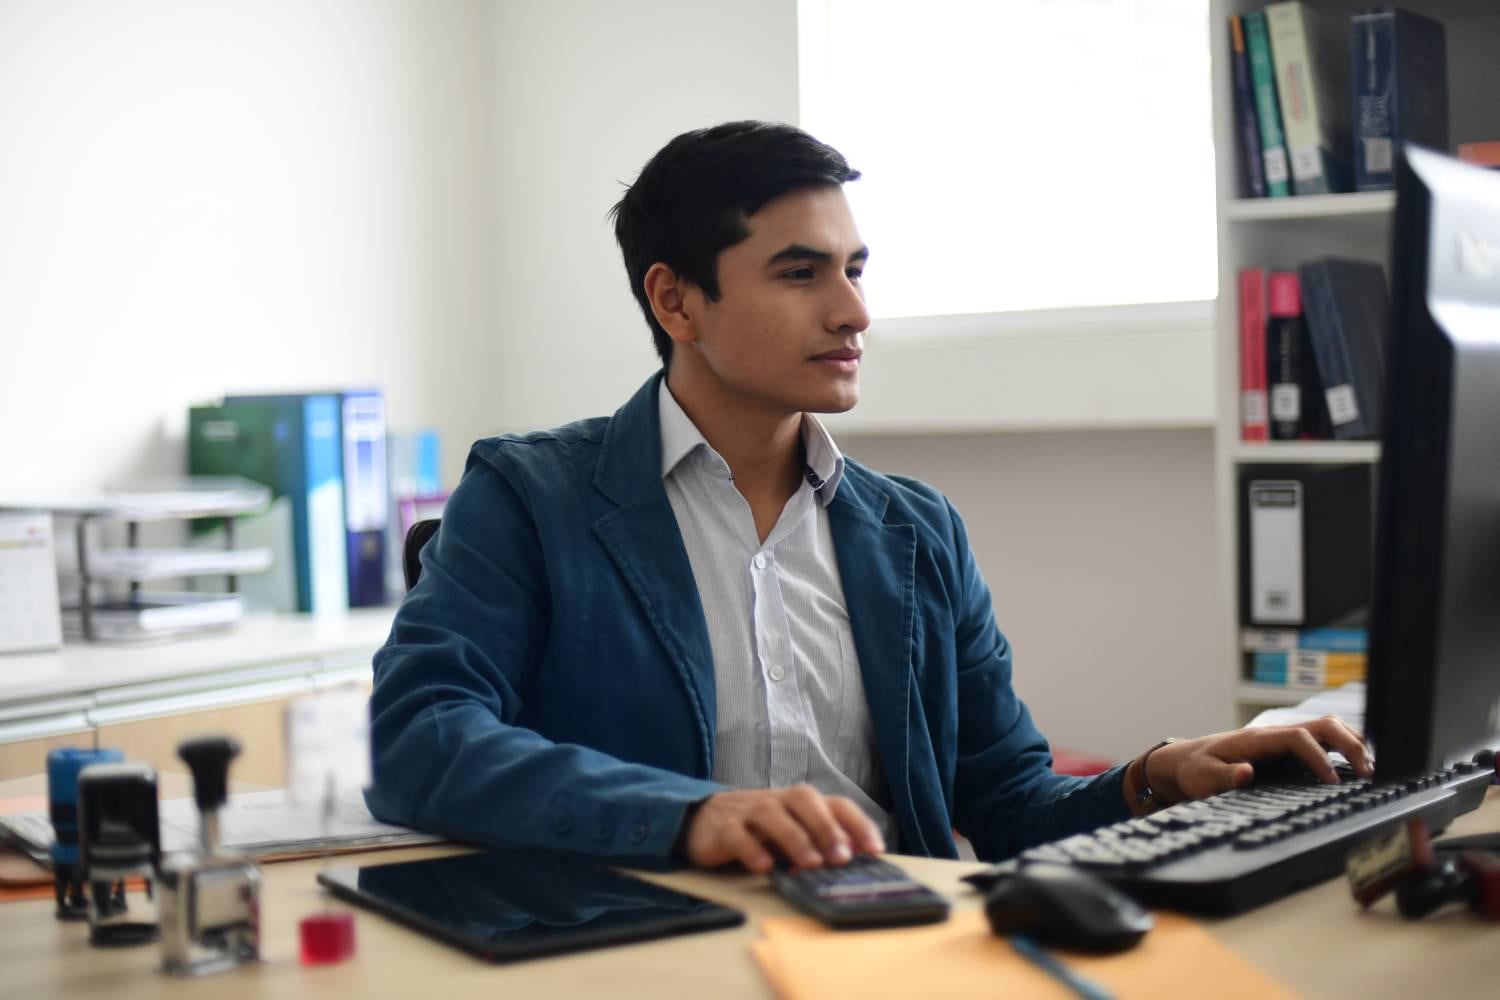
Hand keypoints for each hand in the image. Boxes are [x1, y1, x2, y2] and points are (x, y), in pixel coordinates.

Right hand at [682, 784, 884, 873]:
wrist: (702, 820)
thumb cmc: (757, 831)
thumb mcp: (792, 835)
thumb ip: (819, 845)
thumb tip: (854, 864)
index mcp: (800, 803)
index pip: (835, 803)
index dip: (858, 824)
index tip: (875, 850)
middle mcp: (777, 800)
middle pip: (804, 799)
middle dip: (826, 827)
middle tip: (842, 858)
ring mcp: (748, 811)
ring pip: (771, 813)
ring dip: (794, 838)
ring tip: (809, 864)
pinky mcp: (722, 827)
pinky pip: (736, 833)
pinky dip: (751, 849)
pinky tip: (764, 867)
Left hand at [1144, 715, 1374, 804]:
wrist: (1188, 760)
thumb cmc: (1196, 769)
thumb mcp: (1202, 777)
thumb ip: (1222, 777)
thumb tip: (1245, 774)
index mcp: (1257, 739)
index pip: (1298, 738)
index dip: (1319, 757)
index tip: (1333, 782)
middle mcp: (1275, 733)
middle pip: (1323, 725)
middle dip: (1350, 744)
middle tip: (1369, 774)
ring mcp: (1284, 738)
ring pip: (1329, 728)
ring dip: (1353, 743)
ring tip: (1372, 770)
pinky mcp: (1289, 747)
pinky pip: (1325, 740)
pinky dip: (1346, 748)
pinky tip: (1359, 767)